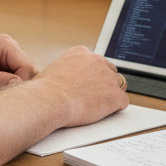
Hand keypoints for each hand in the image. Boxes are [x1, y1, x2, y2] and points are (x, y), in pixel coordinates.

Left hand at [0, 34, 37, 93]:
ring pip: (24, 78)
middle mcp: (11, 48)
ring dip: (14, 89)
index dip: (21, 85)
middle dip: (19, 87)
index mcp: (5, 45)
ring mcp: (9, 57)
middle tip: (4, 100)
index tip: (8, 98)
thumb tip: (20, 86)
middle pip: (29, 73)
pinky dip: (9, 89)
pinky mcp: (6, 67)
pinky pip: (17, 80)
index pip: (26, 67)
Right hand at [0, 45, 128, 165]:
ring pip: (118, 86)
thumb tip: (67, 80)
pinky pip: (122, 102)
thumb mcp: (54, 70)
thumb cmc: (44, 90)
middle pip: (110, 72)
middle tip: (92, 97)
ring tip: (95, 106)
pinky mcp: (114, 95)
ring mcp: (108, 78)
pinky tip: (100, 113)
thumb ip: (68, 70)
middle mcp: (97, 60)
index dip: (92, 76)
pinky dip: (113, 109)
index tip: (87, 85)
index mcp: (82, 52)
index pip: (96, 62)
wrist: (48, 101)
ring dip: (109, 95)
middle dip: (103, 84)